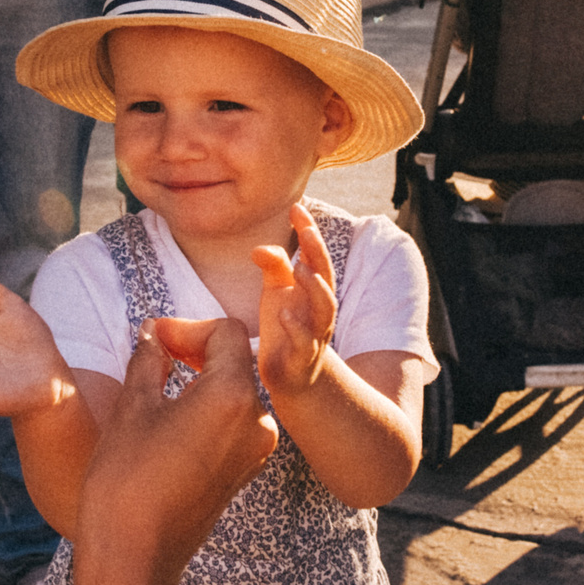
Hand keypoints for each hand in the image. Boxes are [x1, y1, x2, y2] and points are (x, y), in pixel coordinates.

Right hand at [77, 317, 277, 580]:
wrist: (136, 558)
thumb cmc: (127, 482)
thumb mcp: (133, 408)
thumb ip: (148, 361)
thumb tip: (153, 336)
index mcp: (233, 395)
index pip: (226, 333)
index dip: (187, 327)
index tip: (154, 337)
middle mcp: (258, 419)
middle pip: (236, 360)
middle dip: (196, 349)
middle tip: (155, 352)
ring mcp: (256, 448)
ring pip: (236, 391)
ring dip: (202, 378)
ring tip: (159, 383)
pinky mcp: (246, 470)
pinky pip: (235, 421)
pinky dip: (209, 408)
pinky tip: (173, 416)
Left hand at [252, 206, 336, 399]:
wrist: (295, 376)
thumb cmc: (287, 328)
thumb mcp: (277, 293)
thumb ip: (273, 267)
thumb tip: (257, 248)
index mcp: (313, 288)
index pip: (315, 255)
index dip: (308, 231)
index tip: (296, 208)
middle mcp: (319, 308)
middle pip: (325, 276)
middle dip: (318, 253)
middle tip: (307, 231)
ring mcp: (315, 332)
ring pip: (325, 309)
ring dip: (314, 288)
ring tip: (300, 269)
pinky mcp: (304, 357)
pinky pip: (305, 342)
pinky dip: (296, 327)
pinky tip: (283, 313)